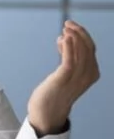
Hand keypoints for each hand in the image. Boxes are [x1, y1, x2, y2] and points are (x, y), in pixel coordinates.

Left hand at [28, 20, 99, 135]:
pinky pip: (69, 61)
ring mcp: (76, 79)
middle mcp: (87, 76)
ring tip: (65, 27)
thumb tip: (62, 39)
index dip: (82, 35)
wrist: (46, 115)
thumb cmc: (54, 93)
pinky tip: (63, 38)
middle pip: (89, 48)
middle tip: (67, 23)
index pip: (91, 49)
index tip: (69, 27)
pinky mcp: (63, 80)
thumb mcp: (64, 73)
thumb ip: (67, 57)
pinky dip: (68, 48)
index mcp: (91, 74)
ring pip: (81, 53)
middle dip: (79, 33)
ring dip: (73, 37)